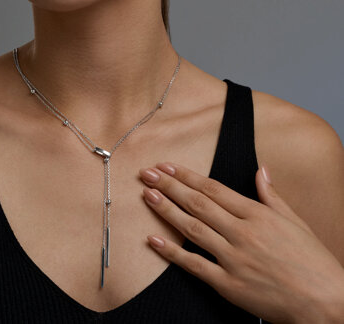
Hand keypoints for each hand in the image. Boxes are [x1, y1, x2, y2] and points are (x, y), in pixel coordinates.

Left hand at [138, 162, 343, 323]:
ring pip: (192, 228)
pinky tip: (153, 240)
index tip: (167, 166)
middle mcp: (243, 233)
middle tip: (147, 173)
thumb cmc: (313, 262)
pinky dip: (172, 252)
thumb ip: (272, 195)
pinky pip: (195, 265)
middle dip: (169, 186)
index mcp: (257, 215)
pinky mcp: (229, 285)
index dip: (186, 176)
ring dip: (166, 210)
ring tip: (147, 195)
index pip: (213, 188)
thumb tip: (261, 169)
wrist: (329, 304)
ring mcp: (234, 259)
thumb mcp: (296, 222)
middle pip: (198, 203)